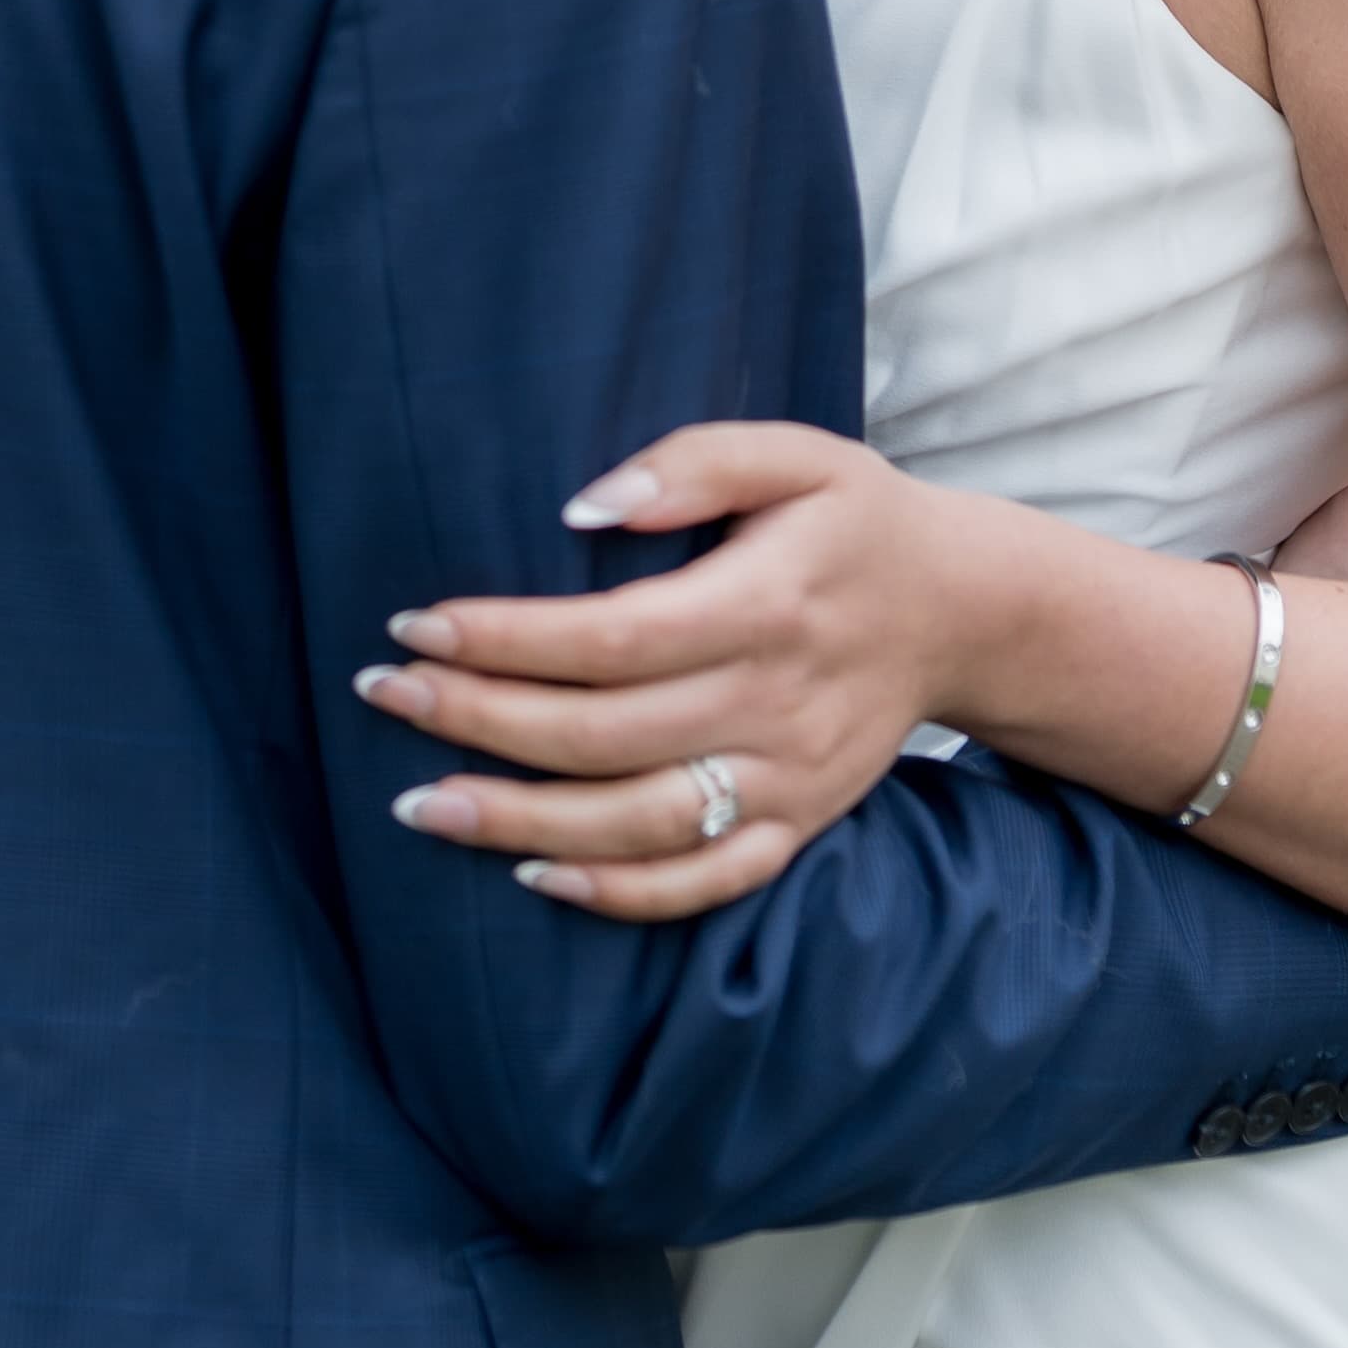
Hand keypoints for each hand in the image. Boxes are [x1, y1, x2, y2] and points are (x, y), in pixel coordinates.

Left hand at [351, 423, 1001, 919]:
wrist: (965, 610)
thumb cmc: (855, 520)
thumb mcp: (797, 453)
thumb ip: (693, 463)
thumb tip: (581, 505)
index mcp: (767, 604)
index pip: (613, 638)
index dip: (506, 638)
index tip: (415, 623)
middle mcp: (776, 703)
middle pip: (604, 735)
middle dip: (477, 721)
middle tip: (383, 696)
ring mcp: (788, 780)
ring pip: (637, 823)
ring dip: (518, 822)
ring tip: (419, 803)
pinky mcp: (797, 826)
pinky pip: (701, 882)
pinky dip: (615, 893)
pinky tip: (530, 875)